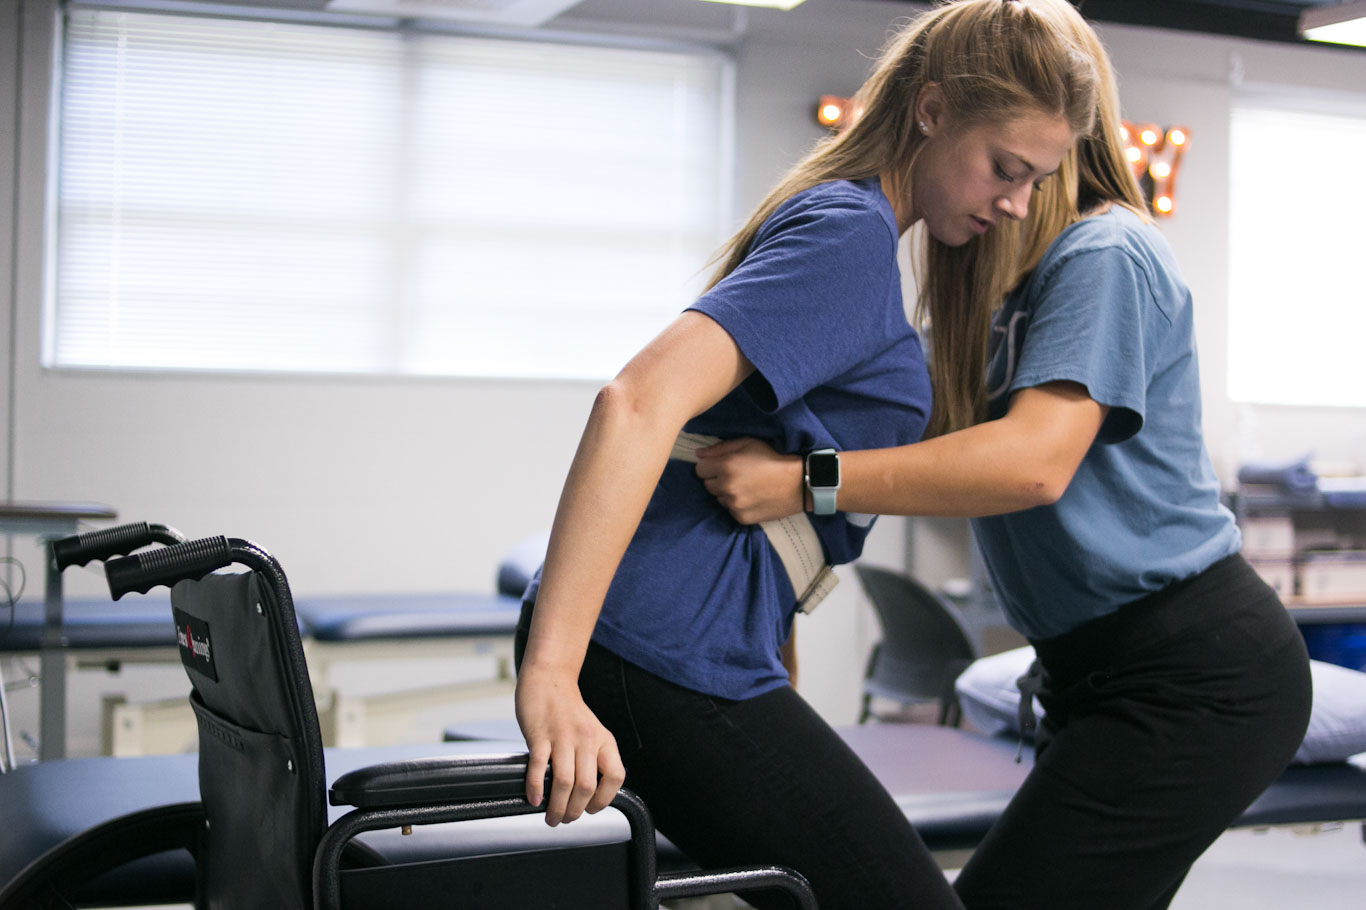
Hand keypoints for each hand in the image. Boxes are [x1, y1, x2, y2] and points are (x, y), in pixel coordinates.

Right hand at [515, 667, 625, 825]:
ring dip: (557, 807)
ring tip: (551, 817)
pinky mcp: (539, 734)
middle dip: (575, 811)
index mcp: (604, 740)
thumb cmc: (568, 710)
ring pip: (565, 781)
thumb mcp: (591, 732)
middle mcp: (586, 738)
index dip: (605, 799)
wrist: (549, 678)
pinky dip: (536, 787)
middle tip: (564, 819)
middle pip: (587, 786)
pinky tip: (534, 799)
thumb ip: (592, 758)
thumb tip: (585, 795)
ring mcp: (563, 736)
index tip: (590, 809)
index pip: (616, 777)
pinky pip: (538, 766)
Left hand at [694, 437, 804, 523]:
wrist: (798, 483)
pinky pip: (731, 510)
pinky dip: (737, 505)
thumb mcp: (748, 443)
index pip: (699, 469)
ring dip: (727, 492)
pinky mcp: (742, 518)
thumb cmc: (774, 458)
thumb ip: (720, 448)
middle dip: (718, 479)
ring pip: (719, 498)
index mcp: (726, 466)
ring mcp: (734, 505)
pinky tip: (752, 497)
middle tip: (737, 474)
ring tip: (747, 485)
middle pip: (707, 485)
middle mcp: (727, 487)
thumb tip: (698, 454)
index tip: (722, 464)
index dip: (710, 466)